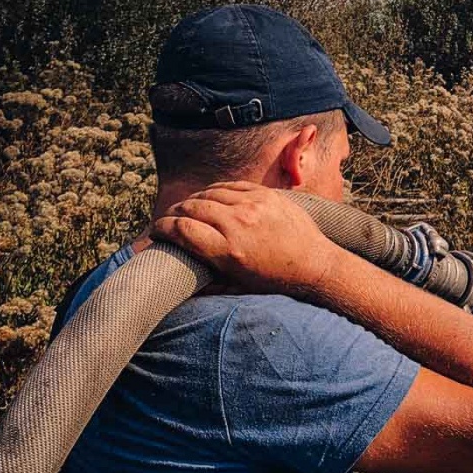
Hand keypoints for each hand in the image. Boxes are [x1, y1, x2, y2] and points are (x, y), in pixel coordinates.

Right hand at [151, 181, 342, 295]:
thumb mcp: (238, 286)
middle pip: (190, 208)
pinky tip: (210, 198)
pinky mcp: (267, 195)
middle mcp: (238, 224)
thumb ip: (206, 281)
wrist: (316, 265)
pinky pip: (230, 185)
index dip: (162, 228)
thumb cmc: (276, 281)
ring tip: (187, 210)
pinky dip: (215, 191)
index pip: (181, 229)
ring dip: (193, 201)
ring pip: (208, 194)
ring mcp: (253, 206)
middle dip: (173, 214)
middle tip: (169, 220)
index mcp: (229, 251)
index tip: (156, 232)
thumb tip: (178, 284)